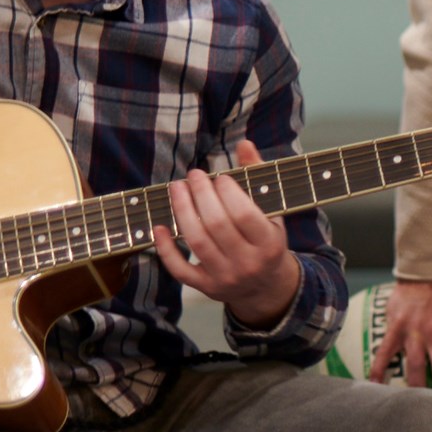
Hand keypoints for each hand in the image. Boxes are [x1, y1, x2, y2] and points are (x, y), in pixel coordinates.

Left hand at [154, 140, 300, 328]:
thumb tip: (244, 144)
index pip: (244, 215)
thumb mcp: (272, 211)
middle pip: (217, 225)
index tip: (219, 177)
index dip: (228, 192)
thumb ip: (257, 176)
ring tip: (177, 188)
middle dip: (201, 195)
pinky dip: (166, 249)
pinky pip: (180, 270)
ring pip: (197, 243)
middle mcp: (247, 263)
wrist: (266, 287)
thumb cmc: (267, 240)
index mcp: (269, 243)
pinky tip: (159, 226)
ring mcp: (225, 277)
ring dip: (182, 211)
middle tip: (193, 175)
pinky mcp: (205, 288)